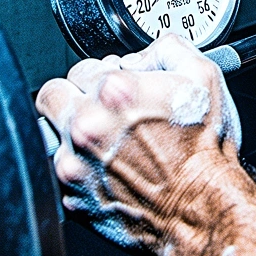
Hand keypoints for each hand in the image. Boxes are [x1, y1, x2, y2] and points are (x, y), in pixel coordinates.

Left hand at [35, 33, 242, 255]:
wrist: (202, 207)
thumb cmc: (203, 152)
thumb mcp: (202, 77)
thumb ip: (168, 47)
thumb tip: (143, 54)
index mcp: (113, 92)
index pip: (81, 68)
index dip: (99, 76)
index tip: (112, 90)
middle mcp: (87, 126)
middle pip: (52, 96)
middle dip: (73, 98)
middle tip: (96, 110)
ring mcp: (76, 163)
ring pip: (52, 136)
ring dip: (74, 136)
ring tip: (106, 144)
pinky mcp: (74, 195)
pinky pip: (61, 174)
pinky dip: (80, 170)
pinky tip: (109, 170)